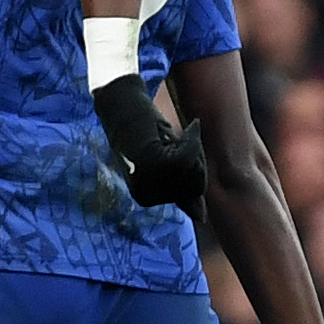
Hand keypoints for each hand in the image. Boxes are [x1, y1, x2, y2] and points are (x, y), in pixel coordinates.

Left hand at [91, 77, 204, 215]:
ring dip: (194, 148)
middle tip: (177, 141)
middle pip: (196, 187)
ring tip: (173, 137)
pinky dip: (193, 138)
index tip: (179, 150)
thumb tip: (201, 218)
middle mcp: (144, 195)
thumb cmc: (146, 131)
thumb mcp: (169, 162)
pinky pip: (190, 156)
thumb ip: (183, 189)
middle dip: (197, 160)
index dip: (196, 170)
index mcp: (145, 198)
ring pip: (195, 171)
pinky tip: (189, 127)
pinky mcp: (152, 162)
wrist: (122, 105)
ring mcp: (148, 180)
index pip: (190, 196)